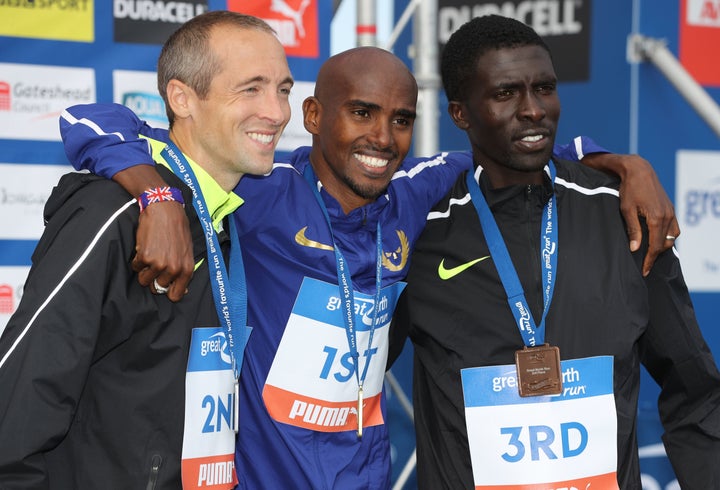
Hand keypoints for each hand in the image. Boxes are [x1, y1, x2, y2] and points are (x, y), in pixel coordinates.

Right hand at [133, 200, 193, 301]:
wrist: (165, 210)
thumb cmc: (178, 229)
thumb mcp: (187, 251)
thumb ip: (184, 271)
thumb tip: (182, 291)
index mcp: (187, 269)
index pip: (175, 295)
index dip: (168, 291)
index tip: (164, 284)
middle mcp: (174, 269)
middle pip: (157, 288)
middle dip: (154, 278)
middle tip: (156, 263)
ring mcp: (159, 264)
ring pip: (144, 280)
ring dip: (144, 270)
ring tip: (150, 255)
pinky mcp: (144, 256)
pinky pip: (135, 267)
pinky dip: (137, 259)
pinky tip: (144, 247)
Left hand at [582, 153, 679, 275]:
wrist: (639, 170)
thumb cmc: (629, 189)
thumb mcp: (626, 210)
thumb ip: (633, 230)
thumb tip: (636, 249)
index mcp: (656, 218)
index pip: (655, 247)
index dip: (649, 261)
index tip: (644, 271)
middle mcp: (667, 216)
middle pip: (665, 244)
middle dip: (655, 256)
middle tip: (645, 265)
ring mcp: (671, 212)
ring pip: (672, 237)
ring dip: (662, 246)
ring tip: (650, 254)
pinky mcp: (670, 208)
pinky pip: (674, 228)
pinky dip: (667, 236)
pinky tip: (657, 239)